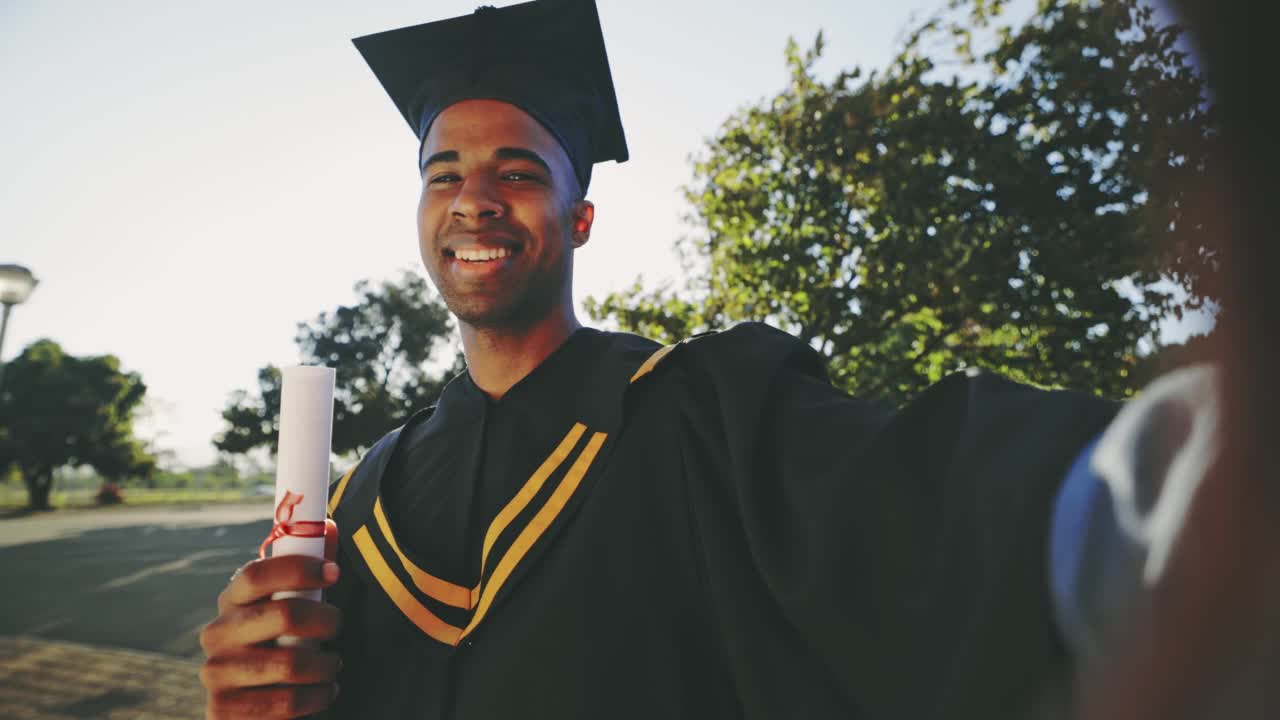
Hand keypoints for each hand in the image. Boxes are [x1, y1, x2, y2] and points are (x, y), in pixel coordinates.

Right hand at [200, 519, 342, 718]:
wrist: (255, 704)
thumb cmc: (284, 641)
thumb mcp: (296, 603)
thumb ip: (310, 567)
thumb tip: (330, 526)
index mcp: (232, 600)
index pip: (258, 572)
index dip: (300, 568)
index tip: (335, 573)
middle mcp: (217, 634)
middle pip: (283, 615)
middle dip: (327, 620)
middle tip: (339, 627)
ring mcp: (216, 674)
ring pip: (290, 664)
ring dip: (326, 665)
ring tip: (333, 665)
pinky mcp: (222, 711)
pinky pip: (285, 704)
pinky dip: (317, 697)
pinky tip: (324, 691)